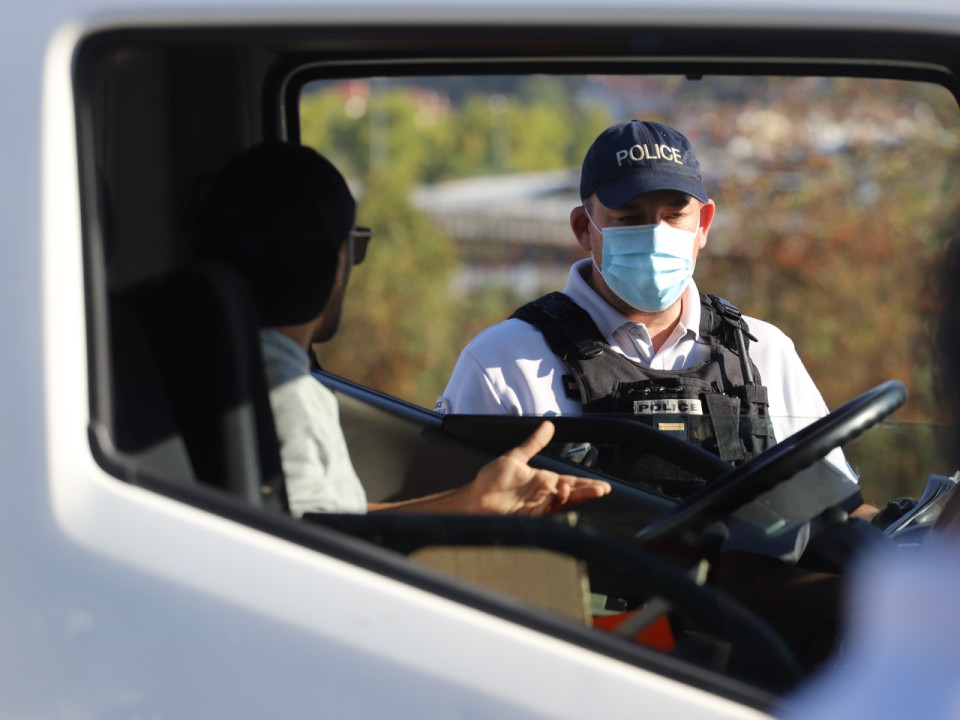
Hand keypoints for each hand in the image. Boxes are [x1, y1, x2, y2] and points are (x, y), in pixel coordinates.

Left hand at [467, 420, 610, 515]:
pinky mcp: (528, 516)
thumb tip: (549, 426)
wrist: (474, 498)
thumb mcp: (515, 457)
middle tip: (602, 490)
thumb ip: (534, 443)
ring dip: (570, 497)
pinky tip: (557, 495)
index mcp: (543, 481)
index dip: (586, 484)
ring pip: (560, 503)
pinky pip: (544, 511)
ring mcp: (536, 506)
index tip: (603, 486)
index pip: (570, 482)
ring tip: (574, 488)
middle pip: (571, 494)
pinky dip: (552, 503)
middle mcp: (543, 494)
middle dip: (587, 493)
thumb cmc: (490, 480)